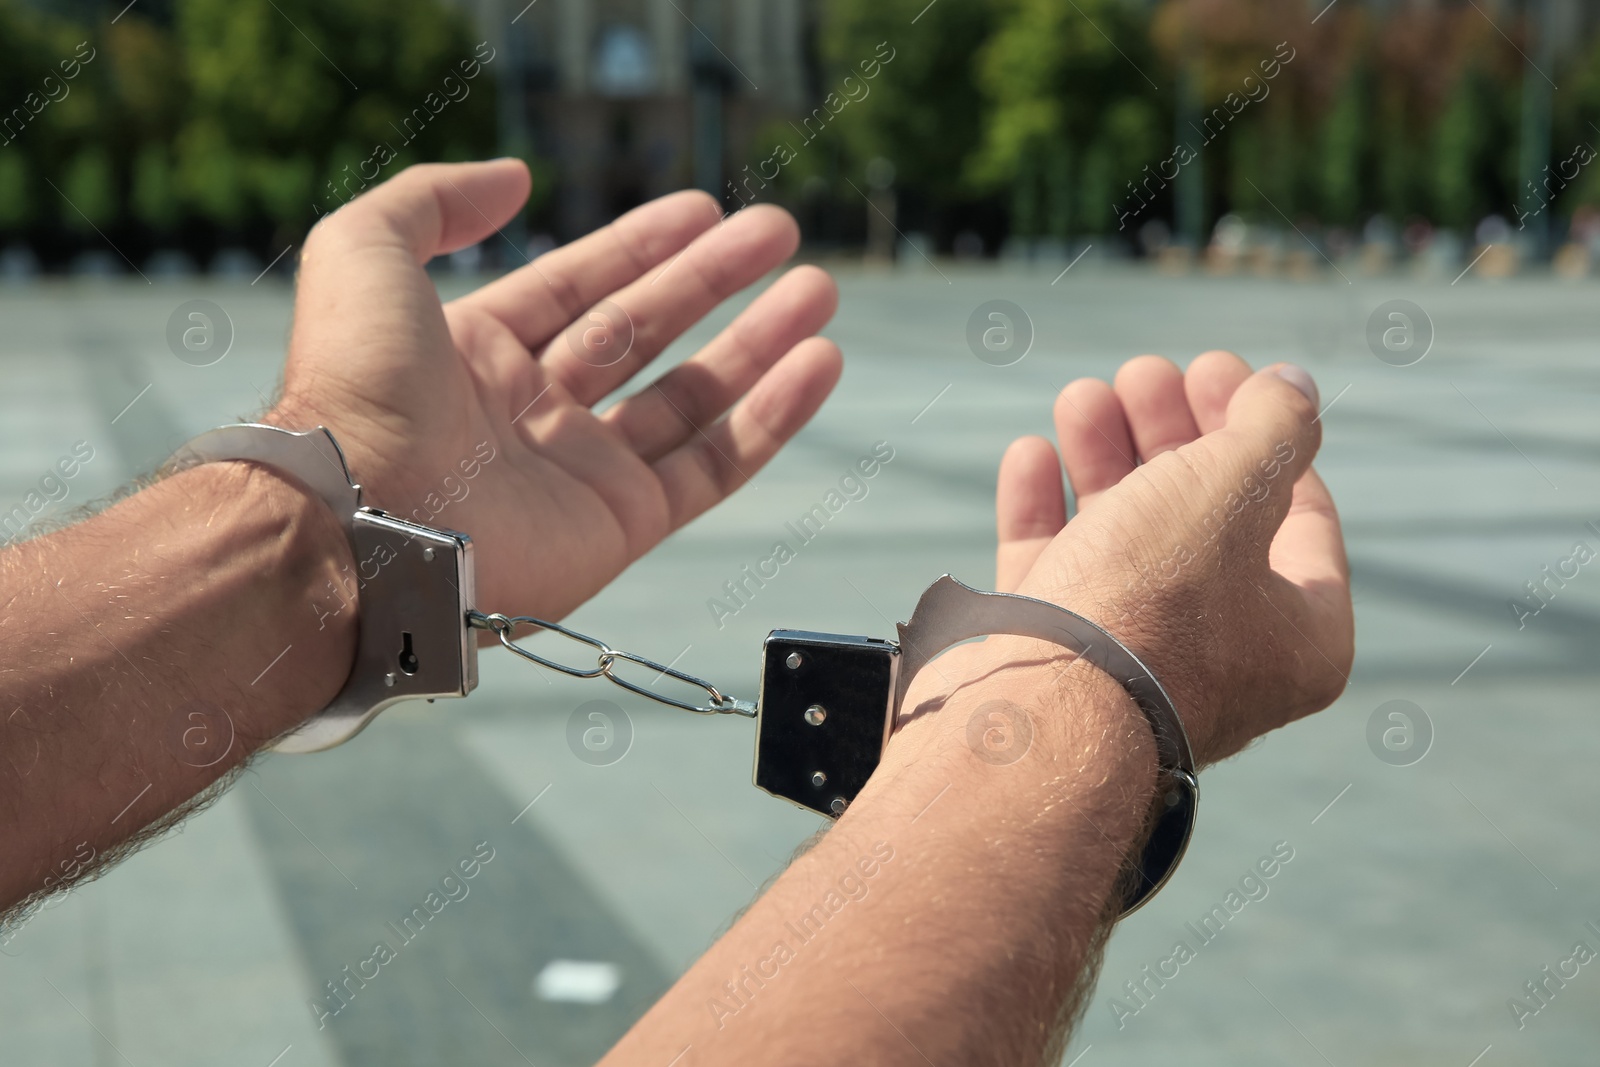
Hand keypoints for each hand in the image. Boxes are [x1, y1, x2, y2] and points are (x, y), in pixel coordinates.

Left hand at [271, 160, 840, 622]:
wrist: (364, 522)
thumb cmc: (356, 388)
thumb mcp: (362, 252)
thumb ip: (431, 200)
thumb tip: (516, 178)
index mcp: (476, 354)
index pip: (578, 287)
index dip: (641, 246)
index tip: (704, 211)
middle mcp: (534, 412)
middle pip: (645, 333)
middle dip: (713, 282)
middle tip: (777, 236)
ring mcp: (582, 472)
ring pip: (692, 398)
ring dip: (758, 343)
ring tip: (818, 292)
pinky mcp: (623, 525)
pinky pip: (714, 465)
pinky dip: (771, 418)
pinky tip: (817, 364)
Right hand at [914, 352, 1351, 765]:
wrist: (1034, 715)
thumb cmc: (1151, 607)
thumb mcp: (1230, 490)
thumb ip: (1270, 426)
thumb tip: (1293, 386)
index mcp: (1297, 635)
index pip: (1298, 511)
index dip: (1259, 430)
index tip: (1214, 371)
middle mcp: (1221, 655)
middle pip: (1204, 516)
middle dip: (1172, 432)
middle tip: (1143, 374)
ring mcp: (1131, 660)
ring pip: (1123, 537)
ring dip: (1104, 455)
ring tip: (1083, 395)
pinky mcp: (1053, 658)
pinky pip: (1055, 569)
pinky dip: (1043, 507)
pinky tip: (1032, 454)